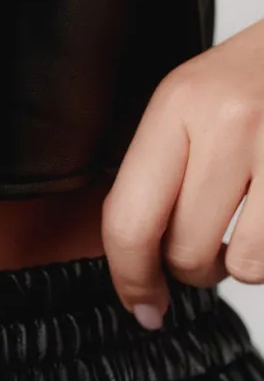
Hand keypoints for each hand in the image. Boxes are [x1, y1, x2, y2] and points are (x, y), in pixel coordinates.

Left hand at [101, 17, 263, 328]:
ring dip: (242, 264)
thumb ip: (159, 167)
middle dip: (191, 269)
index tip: (141, 303)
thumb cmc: (259, 76)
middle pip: (184, 250)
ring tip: (248, 230)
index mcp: (179, 104)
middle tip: (205, 250)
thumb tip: (134, 257)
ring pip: (242, 265)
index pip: (129, 218)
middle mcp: (227, 123)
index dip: (130, 277)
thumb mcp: (194, 98)